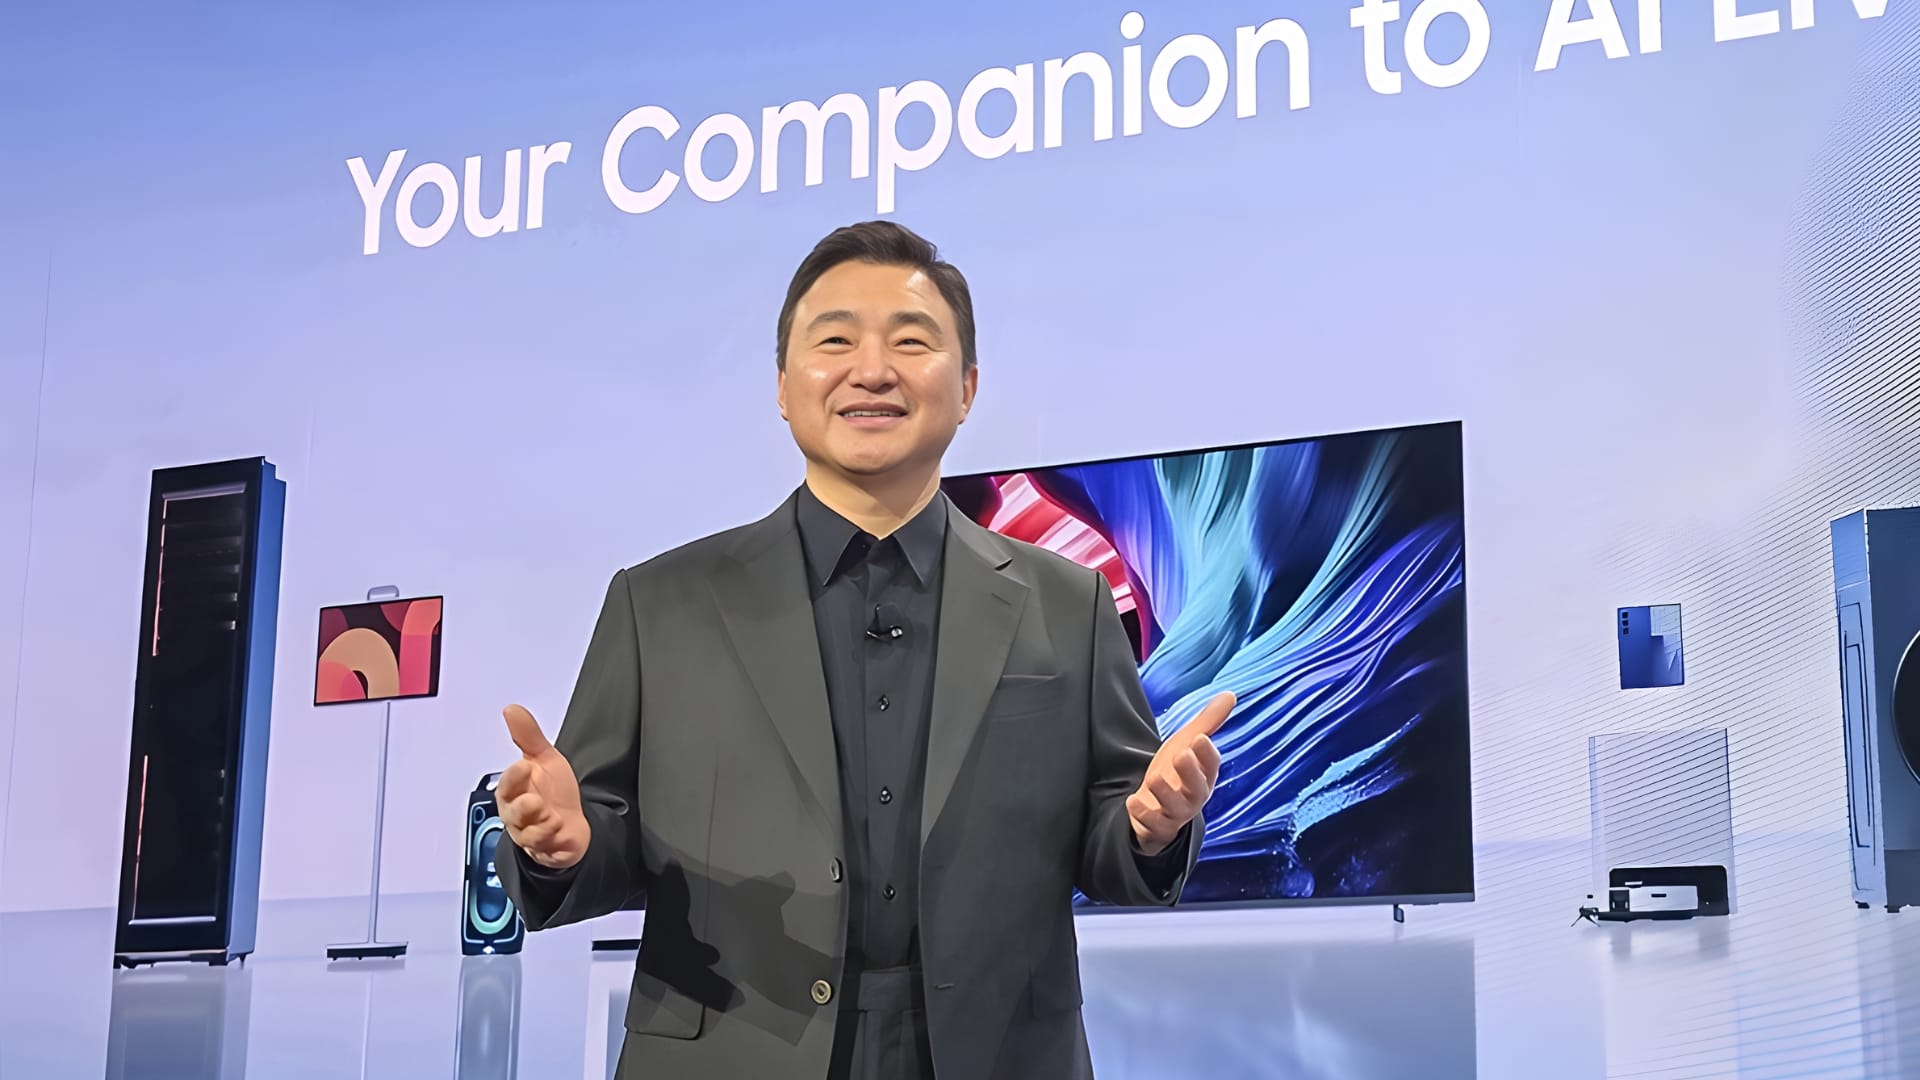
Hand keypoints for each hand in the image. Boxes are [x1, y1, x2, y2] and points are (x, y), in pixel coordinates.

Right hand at [498, 704, 589, 869]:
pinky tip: (559, 830)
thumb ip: (528, 736)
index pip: (507, 784)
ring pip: (529, 834)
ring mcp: (533, 833)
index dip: (514, 777)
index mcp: (514, 791)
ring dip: (539, 825)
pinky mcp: (547, 849)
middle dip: (522, 807)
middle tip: (533, 799)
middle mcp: (519, 815)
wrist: (570, 824)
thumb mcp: (544, 759)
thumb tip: (512, 710)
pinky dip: (552, 841)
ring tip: (550, 816)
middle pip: (513, 813)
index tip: (524, 765)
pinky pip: (545, 849)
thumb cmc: (552, 792)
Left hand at [1127, 691, 1231, 856]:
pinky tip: (1132, 801)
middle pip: (1197, 788)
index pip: (1211, 766)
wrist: (1156, 808)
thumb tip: (1230, 694)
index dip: (1206, 754)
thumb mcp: (1187, 745)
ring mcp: (1175, 814)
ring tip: (1155, 778)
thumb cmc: (1175, 773)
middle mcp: (1193, 797)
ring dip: (1165, 793)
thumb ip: (1207, 722)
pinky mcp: (1157, 827)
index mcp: (1204, 776)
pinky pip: (1152, 825)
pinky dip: (1143, 815)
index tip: (1200, 738)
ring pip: (1175, 808)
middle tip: (1181, 754)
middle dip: (1190, 772)